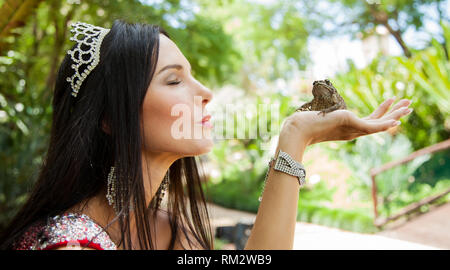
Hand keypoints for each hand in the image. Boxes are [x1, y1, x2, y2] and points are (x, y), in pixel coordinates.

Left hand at [280, 98, 412, 146]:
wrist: (298, 130)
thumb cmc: (305, 124)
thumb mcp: (318, 117)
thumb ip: (322, 115)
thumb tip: (314, 109)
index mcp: (347, 130)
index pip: (369, 123)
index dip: (382, 116)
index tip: (391, 108)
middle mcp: (352, 132)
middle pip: (378, 124)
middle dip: (395, 114)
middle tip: (409, 105)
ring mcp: (352, 130)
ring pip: (380, 124)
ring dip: (396, 114)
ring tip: (409, 104)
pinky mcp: (351, 125)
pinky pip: (373, 126)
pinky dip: (385, 123)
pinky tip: (395, 120)